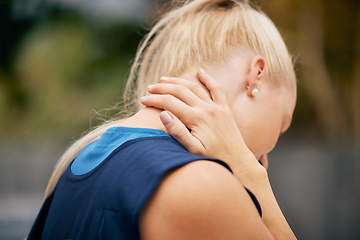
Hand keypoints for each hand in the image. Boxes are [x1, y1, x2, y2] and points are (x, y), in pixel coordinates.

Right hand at [140, 69, 261, 178]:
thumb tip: (163, 114)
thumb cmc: (213, 158)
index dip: (154, 100)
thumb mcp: (192, 149)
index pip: (170, 103)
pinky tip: (200, 72)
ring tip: (164, 80)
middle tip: (150, 89)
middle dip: (162, 88)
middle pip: (180, 91)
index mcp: (196, 119)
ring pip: (194, 87)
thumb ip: (178, 132)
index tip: (143, 100)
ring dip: (178, 81)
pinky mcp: (224, 108)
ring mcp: (216, 107)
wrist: (237, 160)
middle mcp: (206, 109)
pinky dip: (208, 79)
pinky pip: (216, 89)